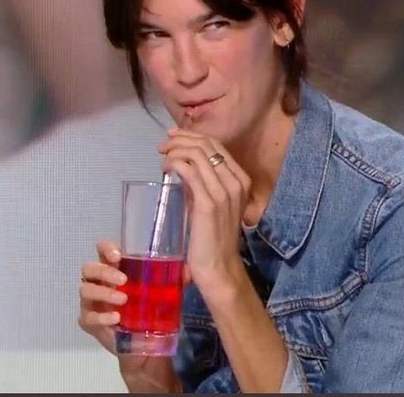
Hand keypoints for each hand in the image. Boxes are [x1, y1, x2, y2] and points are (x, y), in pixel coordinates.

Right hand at [78, 240, 178, 391]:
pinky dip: (102, 317)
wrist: (143, 344)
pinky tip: (116, 318)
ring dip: (104, 293)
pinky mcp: (88, 321)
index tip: (118, 255)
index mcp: (114, 268)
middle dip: (105, 272)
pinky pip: (88, 316)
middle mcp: (98, 281)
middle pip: (89, 268)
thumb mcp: (163, 293)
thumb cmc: (150, 310)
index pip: (102, 249)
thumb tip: (186, 271)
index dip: (106, 248)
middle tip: (123, 281)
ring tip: (123, 301)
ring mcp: (90, 301)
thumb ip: (173, 280)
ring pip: (85, 289)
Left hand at [158, 128, 251, 294]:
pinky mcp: (208, 202)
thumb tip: (183, 168)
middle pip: (206, 144)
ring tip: (162, 157)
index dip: (192, 136)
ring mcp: (224, 192)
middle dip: (180, 139)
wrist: (219, 267)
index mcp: (241, 180)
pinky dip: (174, 163)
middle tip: (162, 146)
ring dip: (174, 149)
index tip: (173, 137)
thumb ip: (203, 185)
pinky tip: (166, 169)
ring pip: (197, 153)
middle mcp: (236, 182)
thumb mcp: (213, 204)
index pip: (216, 145)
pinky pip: (189, 170)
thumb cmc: (214, 239)